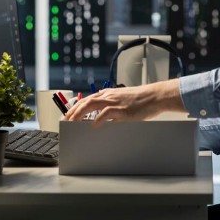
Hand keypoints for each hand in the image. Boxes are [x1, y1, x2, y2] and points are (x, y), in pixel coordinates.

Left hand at [62, 80, 183, 125]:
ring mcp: (115, 102)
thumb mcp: (122, 99)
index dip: (74, 108)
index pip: (86, 100)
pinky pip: (107, 113)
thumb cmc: (140, 100)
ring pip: (92, 105)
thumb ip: (111, 106)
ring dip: (80, 114)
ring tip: (72, 123)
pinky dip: (98, 119)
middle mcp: (108, 96)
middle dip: (72, 112)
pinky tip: (94, 126)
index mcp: (107, 94)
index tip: (67, 116)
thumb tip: (100, 117)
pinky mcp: (122, 109)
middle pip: (85, 102)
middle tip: (65, 121)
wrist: (154, 96)